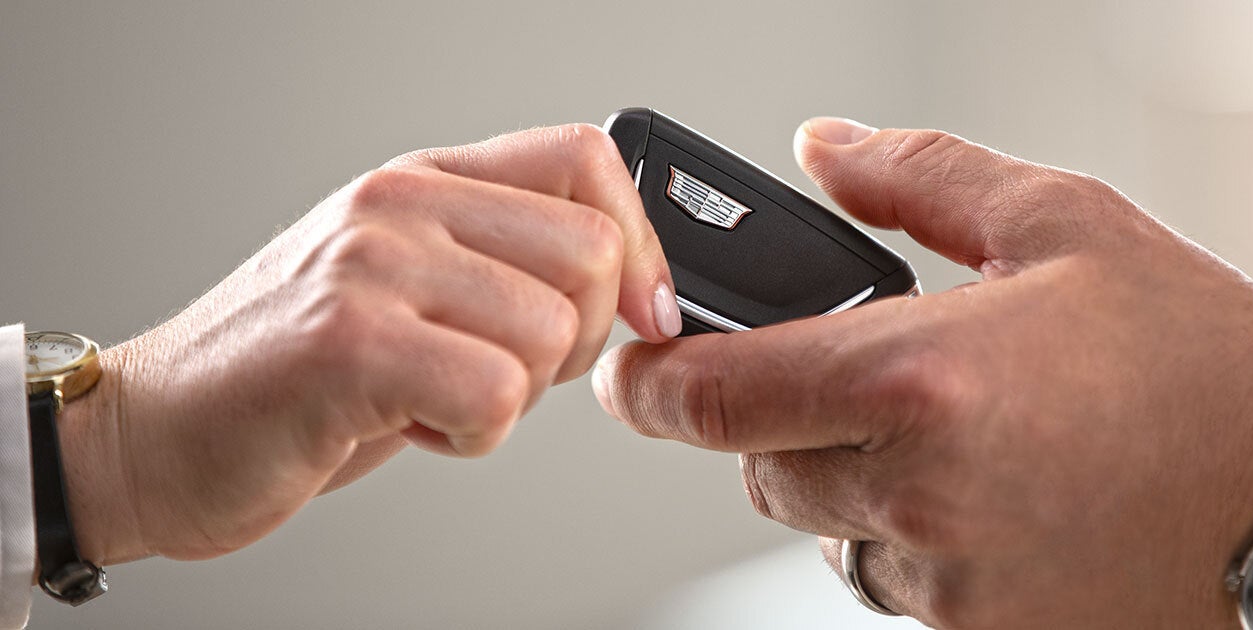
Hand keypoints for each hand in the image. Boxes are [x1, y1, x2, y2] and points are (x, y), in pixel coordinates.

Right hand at [59, 124, 678, 564]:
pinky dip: (470, 435)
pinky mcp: (349, 341)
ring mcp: (371, 264)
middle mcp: (399, 206)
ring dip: (511, 400)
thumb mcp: (407, 290)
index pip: (585, 159)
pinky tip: (406, 424)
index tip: (642, 313)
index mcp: (424, 184)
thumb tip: (632, 288)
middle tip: (498, 374)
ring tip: (431, 398)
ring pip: (550, 333)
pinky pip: (495, 393)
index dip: (641, 244)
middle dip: (572, 342)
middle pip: (590, 253)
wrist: (155, 434)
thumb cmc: (293, 376)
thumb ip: (506, 269)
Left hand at [593, 117, 1252, 627]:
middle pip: (759, 468)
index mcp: (918, 379)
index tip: (635, 374)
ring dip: (850, 485)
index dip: (651, 386)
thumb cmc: (1195, 353)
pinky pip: (896, 586)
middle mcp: (919, 491)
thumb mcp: (1059, 222)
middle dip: (777, 423)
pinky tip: (988, 494)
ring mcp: (951, 577)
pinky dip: (912, 539)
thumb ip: (916, 180)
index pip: (715, 398)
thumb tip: (822, 151)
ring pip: (828, 532)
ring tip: (947, 435)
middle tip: (854, 379)